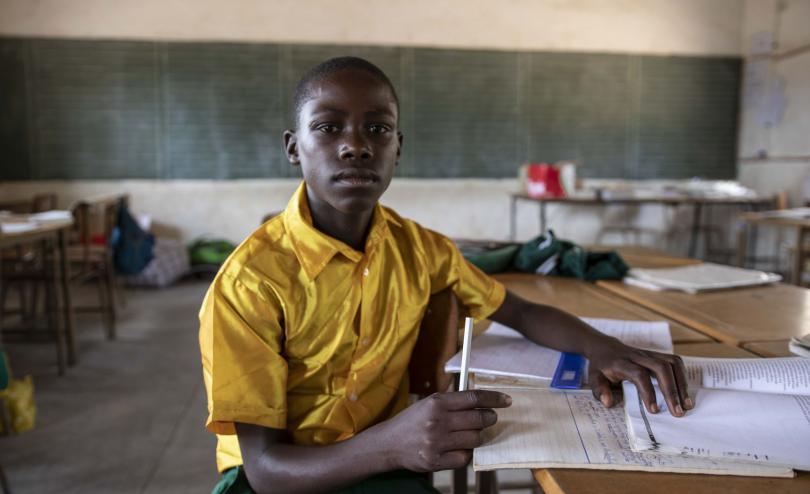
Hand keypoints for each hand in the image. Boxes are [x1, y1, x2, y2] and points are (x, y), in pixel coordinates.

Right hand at [380, 390, 511, 471]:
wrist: (388, 444)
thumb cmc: (412, 422)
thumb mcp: (428, 404)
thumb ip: (452, 402)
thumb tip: (481, 401)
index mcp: (437, 403)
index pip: (473, 398)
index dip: (493, 399)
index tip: (507, 401)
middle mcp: (437, 421)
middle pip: (479, 419)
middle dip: (489, 419)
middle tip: (489, 419)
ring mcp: (437, 442)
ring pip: (475, 439)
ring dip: (477, 437)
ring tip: (468, 434)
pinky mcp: (436, 461)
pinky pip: (464, 458)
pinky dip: (465, 453)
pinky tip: (457, 448)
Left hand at [587, 341, 692, 416]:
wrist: (606, 347)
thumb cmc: (601, 366)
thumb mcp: (593, 378)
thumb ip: (599, 390)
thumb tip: (608, 403)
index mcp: (622, 363)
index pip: (639, 374)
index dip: (648, 392)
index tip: (654, 410)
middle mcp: (638, 356)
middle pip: (661, 367)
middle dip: (672, 390)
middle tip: (678, 412)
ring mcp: (649, 354)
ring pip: (672, 363)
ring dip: (682, 384)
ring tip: (687, 405)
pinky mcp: (657, 355)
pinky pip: (675, 361)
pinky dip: (682, 376)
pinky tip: (684, 392)